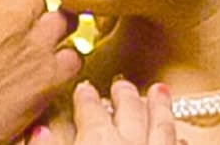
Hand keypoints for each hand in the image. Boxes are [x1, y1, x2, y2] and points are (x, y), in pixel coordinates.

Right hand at [0, 0, 81, 144]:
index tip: (2, 3)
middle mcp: (11, 8)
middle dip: (25, 16)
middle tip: (8, 39)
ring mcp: (34, 42)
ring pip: (61, 23)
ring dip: (48, 35)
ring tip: (29, 54)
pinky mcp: (49, 77)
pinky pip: (73, 58)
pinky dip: (62, 65)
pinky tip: (43, 75)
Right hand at [24, 79, 177, 144]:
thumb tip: (38, 130)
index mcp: (97, 139)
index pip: (89, 108)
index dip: (85, 96)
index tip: (83, 86)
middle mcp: (129, 143)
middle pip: (128, 110)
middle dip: (124, 93)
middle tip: (121, 81)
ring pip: (161, 125)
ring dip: (159, 107)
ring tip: (159, 91)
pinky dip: (179, 140)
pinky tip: (180, 134)